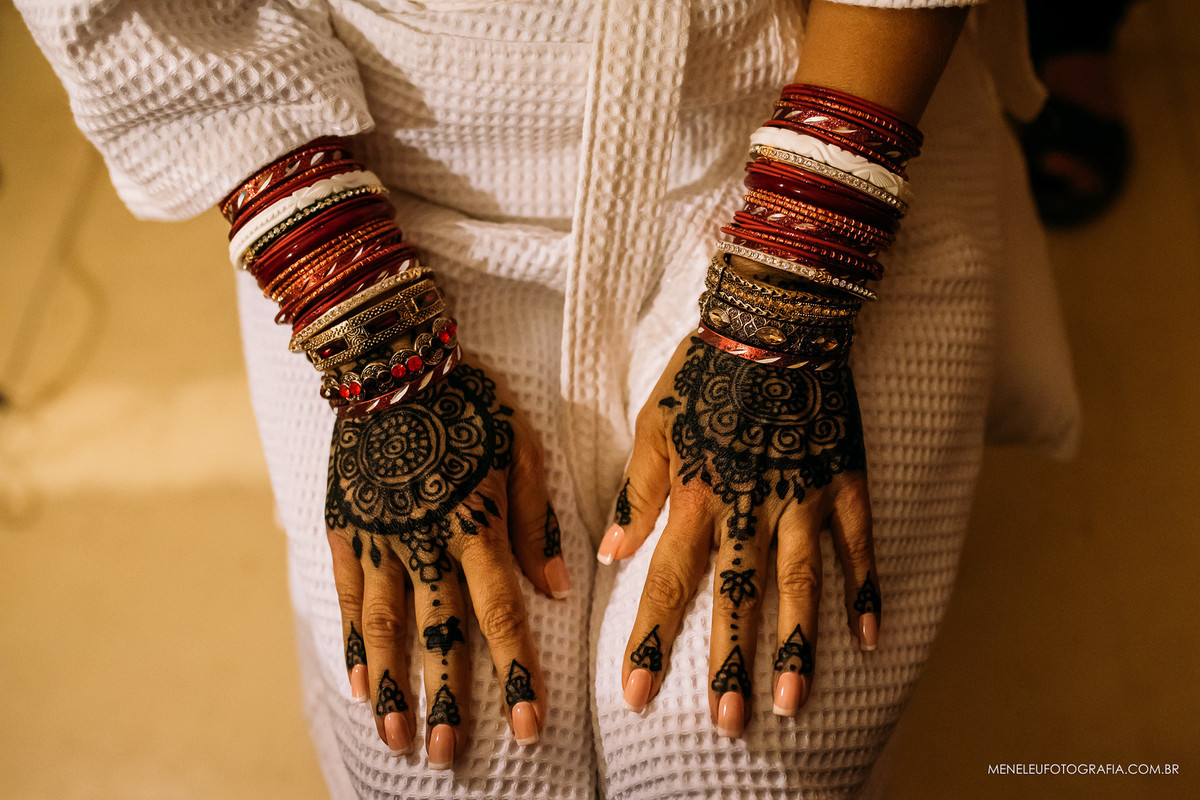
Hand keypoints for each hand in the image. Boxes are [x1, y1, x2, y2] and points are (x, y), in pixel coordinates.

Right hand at [324, 359, 568, 765]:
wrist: (390, 361)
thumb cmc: (468, 401)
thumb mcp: (519, 446)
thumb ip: (535, 520)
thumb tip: (556, 589)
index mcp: (473, 525)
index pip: (499, 612)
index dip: (514, 670)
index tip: (526, 724)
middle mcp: (423, 543)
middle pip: (437, 633)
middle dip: (445, 698)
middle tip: (447, 755)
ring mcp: (377, 539)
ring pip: (384, 626)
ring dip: (393, 684)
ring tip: (397, 735)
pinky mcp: (344, 529)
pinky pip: (344, 595)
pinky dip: (351, 642)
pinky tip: (360, 684)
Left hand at [600, 336, 879, 735]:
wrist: (775, 321)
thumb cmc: (704, 373)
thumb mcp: (652, 426)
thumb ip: (636, 493)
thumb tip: (608, 555)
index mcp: (697, 495)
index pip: (670, 579)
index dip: (652, 637)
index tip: (637, 691)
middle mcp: (751, 507)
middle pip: (739, 596)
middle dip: (731, 662)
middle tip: (730, 721)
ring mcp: (803, 497)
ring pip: (801, 585)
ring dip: (797, 646)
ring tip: (794, 702)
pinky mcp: (844, 482)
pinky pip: (858, 546)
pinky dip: (864, 591)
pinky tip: (869, 639)